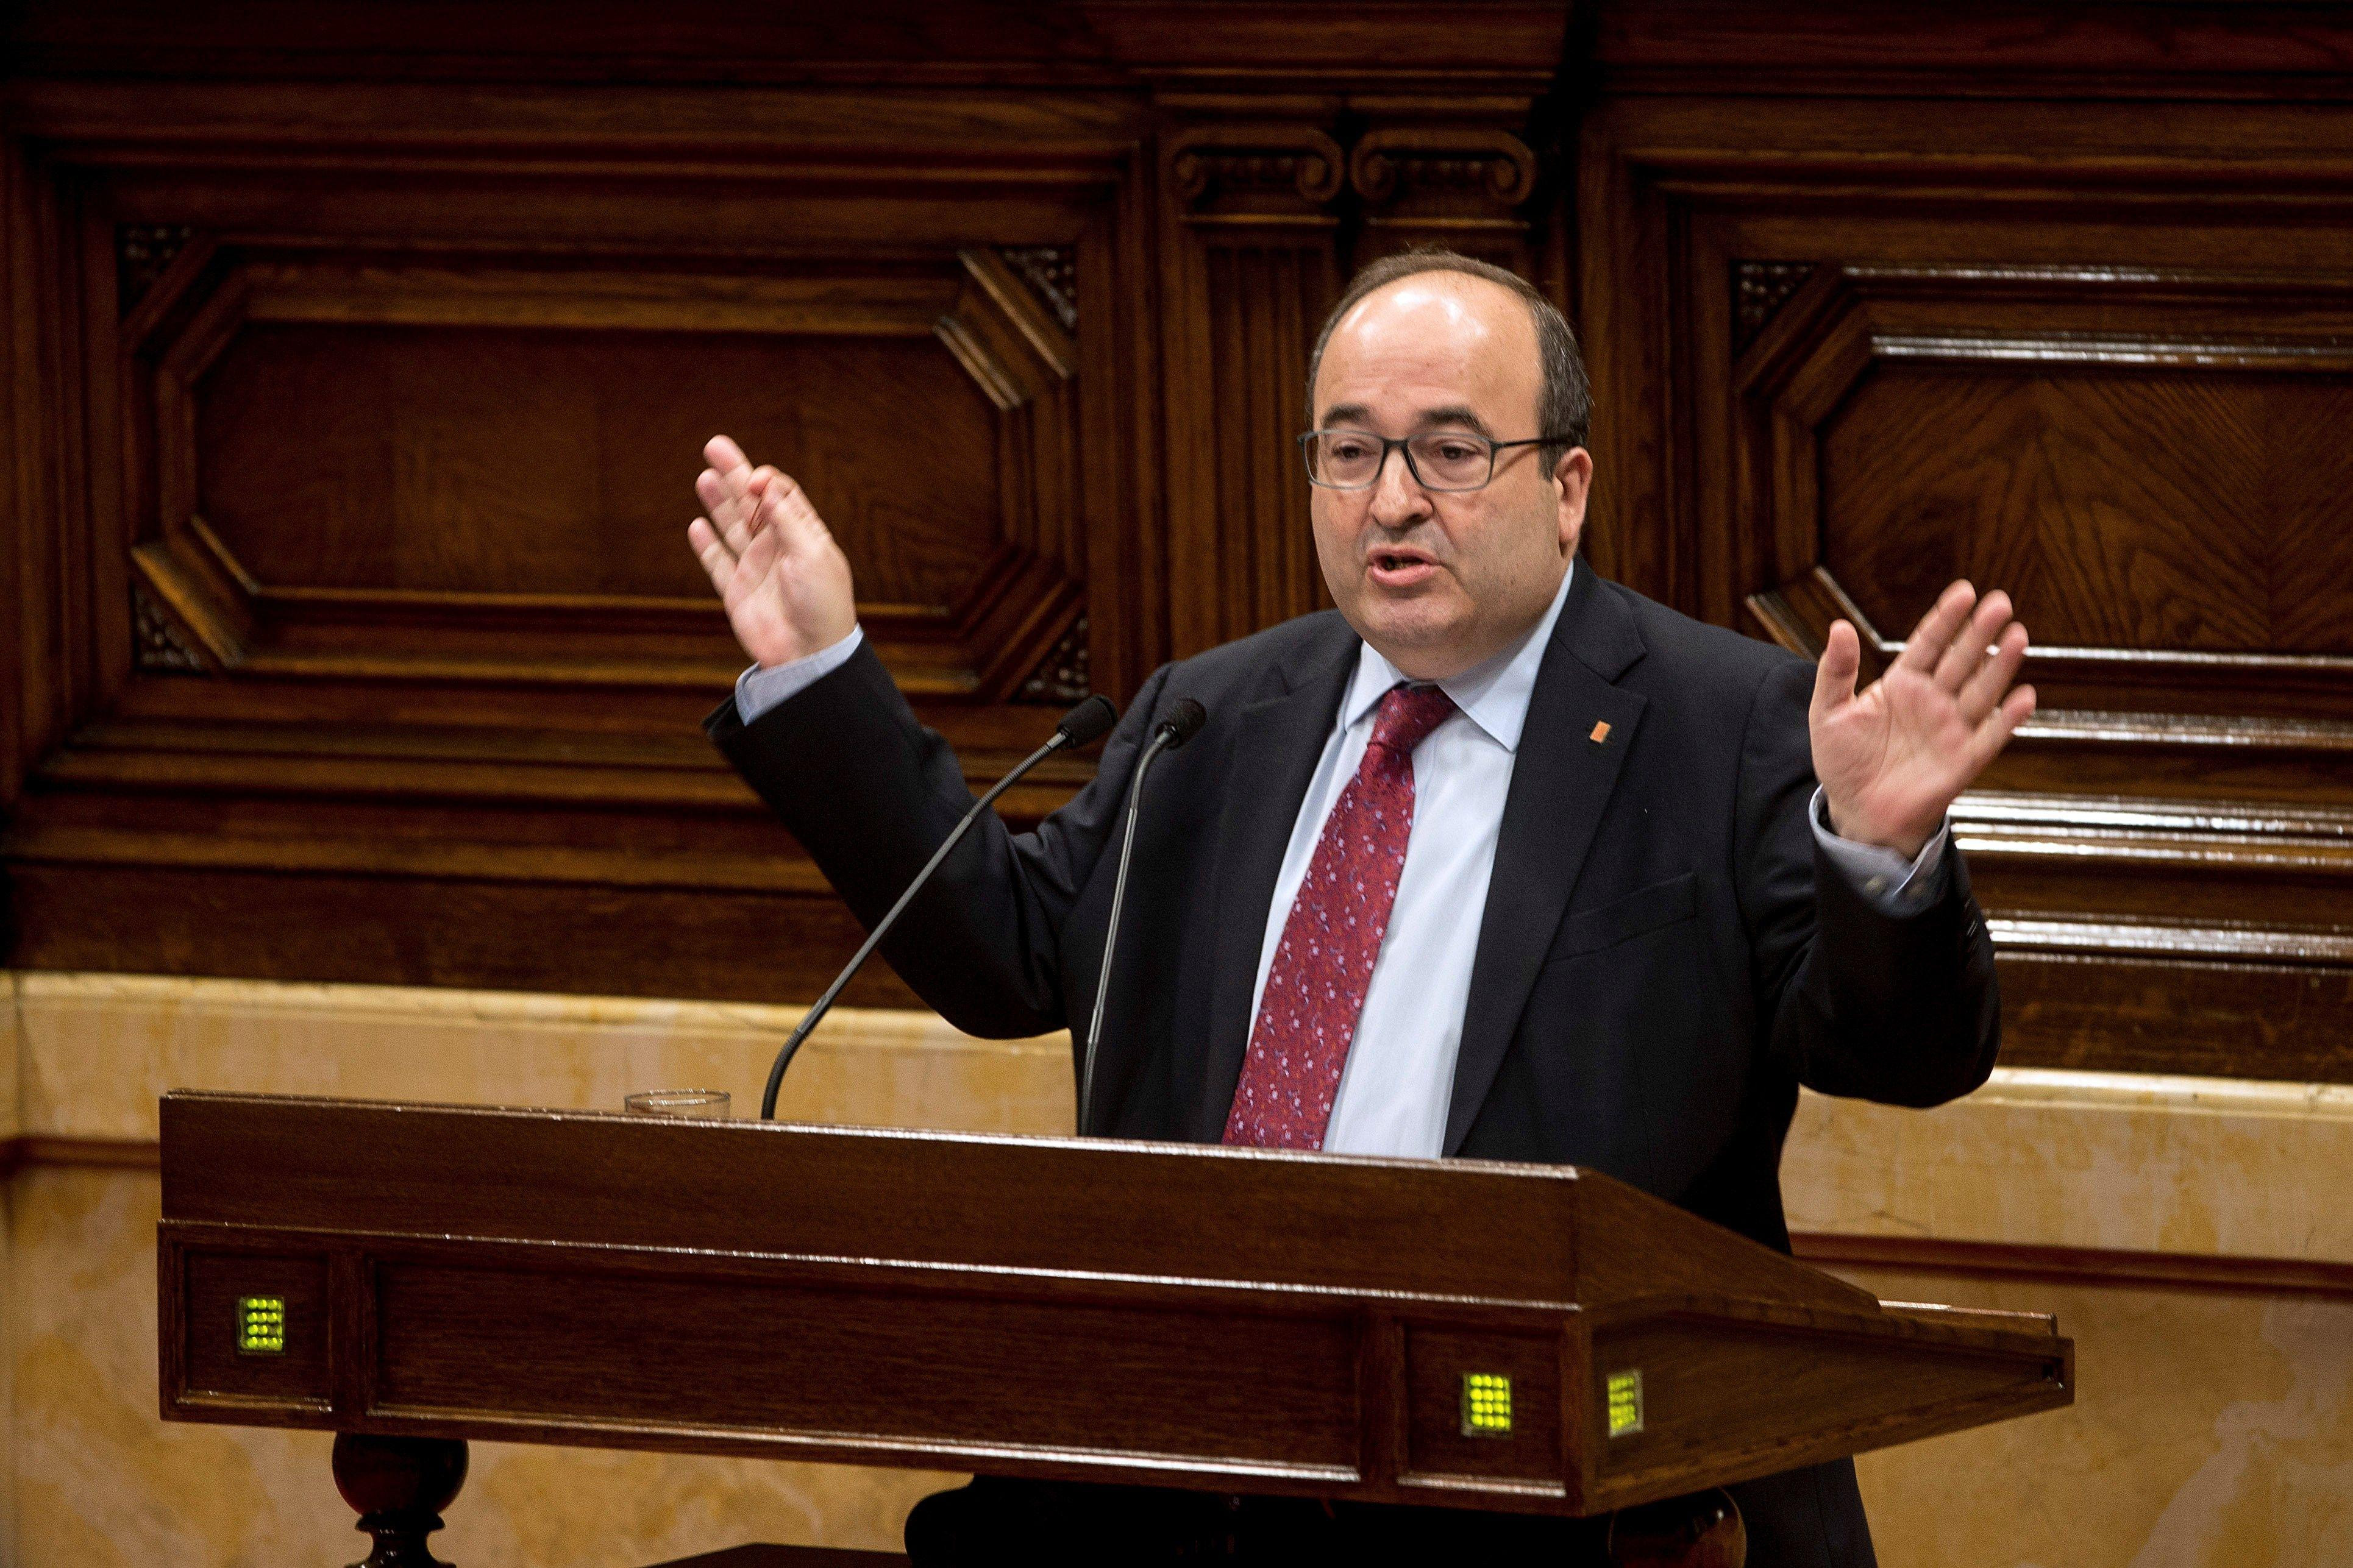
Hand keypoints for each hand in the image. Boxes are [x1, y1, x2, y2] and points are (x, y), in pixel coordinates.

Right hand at [686, 435, 856, 667]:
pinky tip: (697, 526)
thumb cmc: (822, 604)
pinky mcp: (736, 591)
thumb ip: (787, 520)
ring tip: (705, 476)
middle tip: (715, 446)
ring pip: (731, 527)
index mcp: (802, 534)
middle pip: (751, 502)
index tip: (754, 480)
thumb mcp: (813, 554)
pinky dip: (706, 545)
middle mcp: (777, 546)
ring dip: (718, 502)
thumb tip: (766, 485)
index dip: (765, 481)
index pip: (780, 494)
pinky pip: (717, 563)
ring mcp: (755, 568)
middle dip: (734, 474)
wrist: (809, 654)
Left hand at [1810, 580, 2035, 858]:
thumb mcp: (1827, 712)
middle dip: (1980, 632)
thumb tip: (1839, 626)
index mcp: (1902, 683)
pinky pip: (1990, 736)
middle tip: (2000, 603)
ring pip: (1981, 690)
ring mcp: (1951, 728)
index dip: (1946, 618)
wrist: (1857, 814)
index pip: (1929, 643)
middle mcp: (1932, 700)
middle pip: (1961, 659)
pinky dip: (2008, 719)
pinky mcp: (1963, 760)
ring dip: (2000, 666)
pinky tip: (2024, 697)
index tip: (1964, 591)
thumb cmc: (1843, 762)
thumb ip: (1835, 671)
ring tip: (2017, 636)